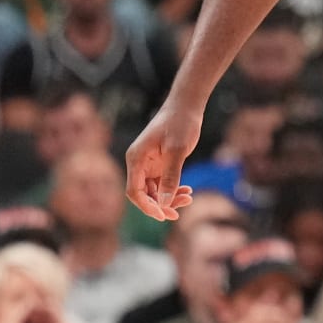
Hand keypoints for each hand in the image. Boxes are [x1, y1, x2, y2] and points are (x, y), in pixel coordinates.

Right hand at [126, 103, 200, 219]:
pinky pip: (163, 184)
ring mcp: (148, 164)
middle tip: (179, 212)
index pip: (134, 191)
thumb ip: (171, 176)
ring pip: (154, 191)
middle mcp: (139, 163)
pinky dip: (174, 190)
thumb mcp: (177, 150)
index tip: (163, 215)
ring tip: (188, 198)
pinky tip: (188, 192)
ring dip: (169, 198)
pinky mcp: (159, 164)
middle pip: (144, 194)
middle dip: (160, 205)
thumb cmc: (180, 123)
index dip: (147, 206)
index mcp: (136, 159)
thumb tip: (165, 203)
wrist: (186, 107)